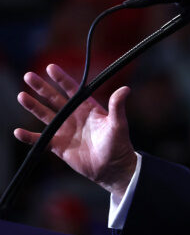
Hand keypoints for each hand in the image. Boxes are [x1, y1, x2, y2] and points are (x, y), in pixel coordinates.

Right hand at [14, 64, 136, 196]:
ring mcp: (65, 130)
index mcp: (87, 108)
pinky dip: (29, 137)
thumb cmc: (118, 144)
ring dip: (33, 106)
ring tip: (21, 96)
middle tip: (29, 76)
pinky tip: (18, 132)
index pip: (72, 90)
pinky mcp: (58, 145)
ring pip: (45, 115)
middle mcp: (74, 116)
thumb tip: (125, 89)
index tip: (50, 68)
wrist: (112, 167)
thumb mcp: (118, 124)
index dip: (61, 79)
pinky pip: (41, 140)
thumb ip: (117, 106)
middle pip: (54, 99)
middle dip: (42, 87)